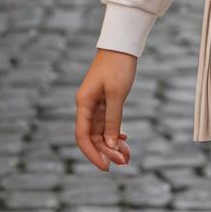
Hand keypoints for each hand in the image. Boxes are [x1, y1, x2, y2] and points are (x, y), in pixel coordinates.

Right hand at [75, 48, 137, 170]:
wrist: (122, 44)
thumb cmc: (118, 66)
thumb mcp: (117, 94)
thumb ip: (113, 120)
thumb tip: (110, 144)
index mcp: (84, 104)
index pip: (83, 137)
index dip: (93, 154)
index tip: (106, 167)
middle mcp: (86, 106)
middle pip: (93, 136)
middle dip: (107, 151)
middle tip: (125, 162)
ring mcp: (95, 103)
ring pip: (101, 131)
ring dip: (113, 144)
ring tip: (128, 155)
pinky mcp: (105, 99)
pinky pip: (107, 122)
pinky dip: (115, 131)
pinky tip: (124, 138)